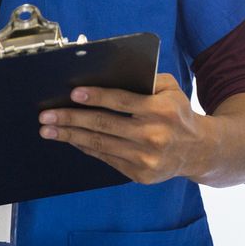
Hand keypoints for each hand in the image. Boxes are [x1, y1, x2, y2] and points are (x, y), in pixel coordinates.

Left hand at [37, 73, 217, 184]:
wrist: (198, 150)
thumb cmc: (178, 112)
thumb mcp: (170, 88)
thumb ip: (145, 78)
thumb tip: (108, 71)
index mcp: (160, 109)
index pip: (121, 101)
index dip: (96, 97)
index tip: (73, 94)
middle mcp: (153, 135)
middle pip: (104, 125)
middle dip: (71, 119)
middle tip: (46, 116)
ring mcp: (145, 158)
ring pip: (100, 144)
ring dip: (70, 136)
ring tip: (48, 130)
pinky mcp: (140, 174)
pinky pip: (106, 158)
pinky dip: (85, 148)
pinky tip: (70, 139)